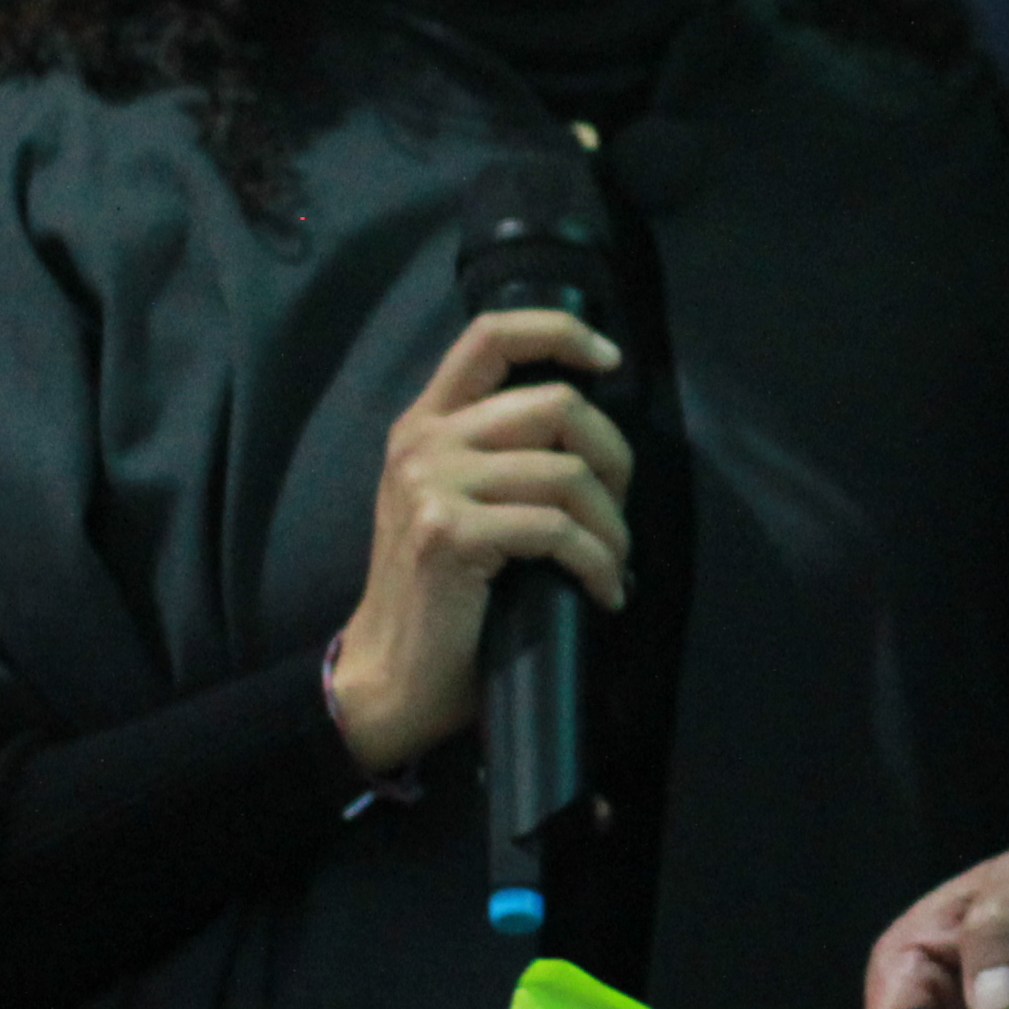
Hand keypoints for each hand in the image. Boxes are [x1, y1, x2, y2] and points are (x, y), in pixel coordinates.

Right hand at [327, 309, 634, 772]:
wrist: (389, 676)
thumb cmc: (440, 597)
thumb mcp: (455, 504)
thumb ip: (499, 454)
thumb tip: (589, 434)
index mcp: (425, 423)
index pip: (491, 335)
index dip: (561, 332)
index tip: (610, 359)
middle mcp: (423, 441)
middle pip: (556, 405)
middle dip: (614, 458)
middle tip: (619, 513)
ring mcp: (431, 484)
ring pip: (567, 473)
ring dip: (612, 527)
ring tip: (614, 565)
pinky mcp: (448, 533)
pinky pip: (557, 530)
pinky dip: (598, 564)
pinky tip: (604, 592)